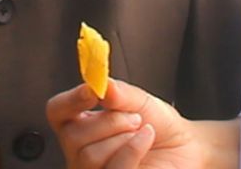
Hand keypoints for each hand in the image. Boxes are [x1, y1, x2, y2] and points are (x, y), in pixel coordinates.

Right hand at [47, 80, 209, 168]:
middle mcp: (79, 150)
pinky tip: (145, 139)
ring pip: (90, 156)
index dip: (70, 100)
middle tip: (134, 117)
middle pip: (72, 136)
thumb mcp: (139, 100)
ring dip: (122, 137)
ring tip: (140, 131)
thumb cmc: (156, 123)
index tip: (92, 90)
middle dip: (108, 122)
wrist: (184, 145)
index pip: (56, 111)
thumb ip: (119, 92)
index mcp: (80, 121)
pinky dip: (132, 150)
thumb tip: (100, 84)